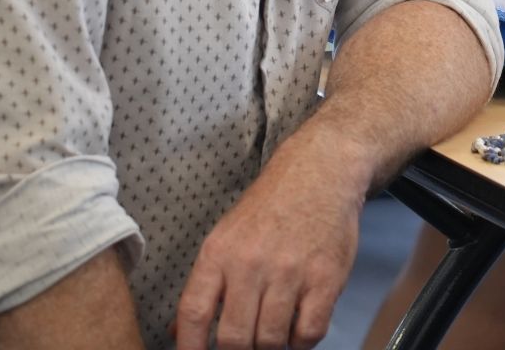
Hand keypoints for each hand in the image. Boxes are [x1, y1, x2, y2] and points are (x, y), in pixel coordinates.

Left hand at [174, 137, 364, 349]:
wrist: (321, 171)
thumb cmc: (272, 206)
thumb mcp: (227, 236)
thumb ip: (207, 285)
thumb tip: (179, 334)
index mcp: (219, 253)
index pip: (194, 315)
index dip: (191, 349)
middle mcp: (251, 264)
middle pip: (234, 338)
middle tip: (248, 344)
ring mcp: (291, 271)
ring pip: (272, 341)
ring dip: (272, 346)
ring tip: (275, 334)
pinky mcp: (326, 278)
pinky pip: (309, 332)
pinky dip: (302, 342)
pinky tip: (300, 327)